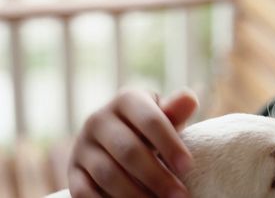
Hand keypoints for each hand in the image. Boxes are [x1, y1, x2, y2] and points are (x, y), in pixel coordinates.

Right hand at [67, 88, 197, 197]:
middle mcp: (99, 119)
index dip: (169, 144)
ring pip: (108, 174)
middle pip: (129, 150)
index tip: (187, 166)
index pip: (150, 120)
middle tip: (179, 195)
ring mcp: (82, 146)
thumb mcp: (165, 117)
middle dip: (156, 176)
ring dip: (136, 194)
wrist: (119, 140)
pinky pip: (85, 192)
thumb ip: (176, 112)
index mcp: (126, 100)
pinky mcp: (73, 172)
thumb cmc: (152, 129)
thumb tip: (190, 99)